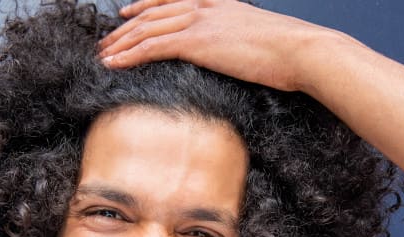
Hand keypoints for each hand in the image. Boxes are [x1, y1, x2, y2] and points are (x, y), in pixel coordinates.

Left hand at [98, 0, 326, 91]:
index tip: (126, 14)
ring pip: (147, 28)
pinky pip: (153, 46)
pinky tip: (113, 63)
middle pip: (152, 13)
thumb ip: (239, 41)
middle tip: (105, 42)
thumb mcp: (260, 39)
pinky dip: (129, 55)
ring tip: (101, 56)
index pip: (171, 0)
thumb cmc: (289, 53)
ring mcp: (200, 21)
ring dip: (120, 43)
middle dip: (124, 29)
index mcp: (219, 3)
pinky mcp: (197, 41)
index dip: (144, 6)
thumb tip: (234, 55)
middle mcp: (205, 6)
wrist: (302, 51)